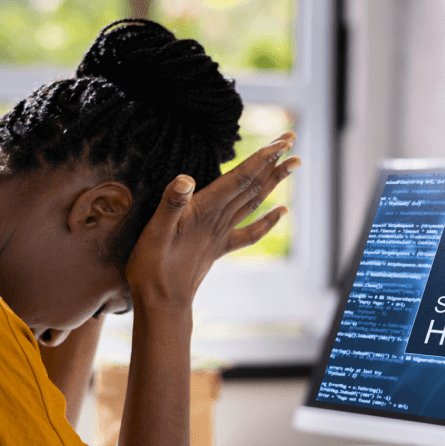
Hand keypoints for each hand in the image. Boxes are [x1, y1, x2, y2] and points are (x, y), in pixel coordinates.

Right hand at [126, 132, 300, 313]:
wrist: (162, 306)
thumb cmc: (152, 270)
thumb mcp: (154, 234)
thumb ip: (170, 205)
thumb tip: (185, 178)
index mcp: (206, 212)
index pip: (241, 178)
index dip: (262, 158)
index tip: (282, 141)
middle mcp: (219, 221)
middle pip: (253, 186)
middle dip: (273, 161)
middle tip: (292, 139)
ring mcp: (221, 235)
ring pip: (254, 202)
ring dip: (273, 181)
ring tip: (292, 164)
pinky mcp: (218, 249)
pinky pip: (249, 232)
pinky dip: (267, 220)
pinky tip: (281, 211)